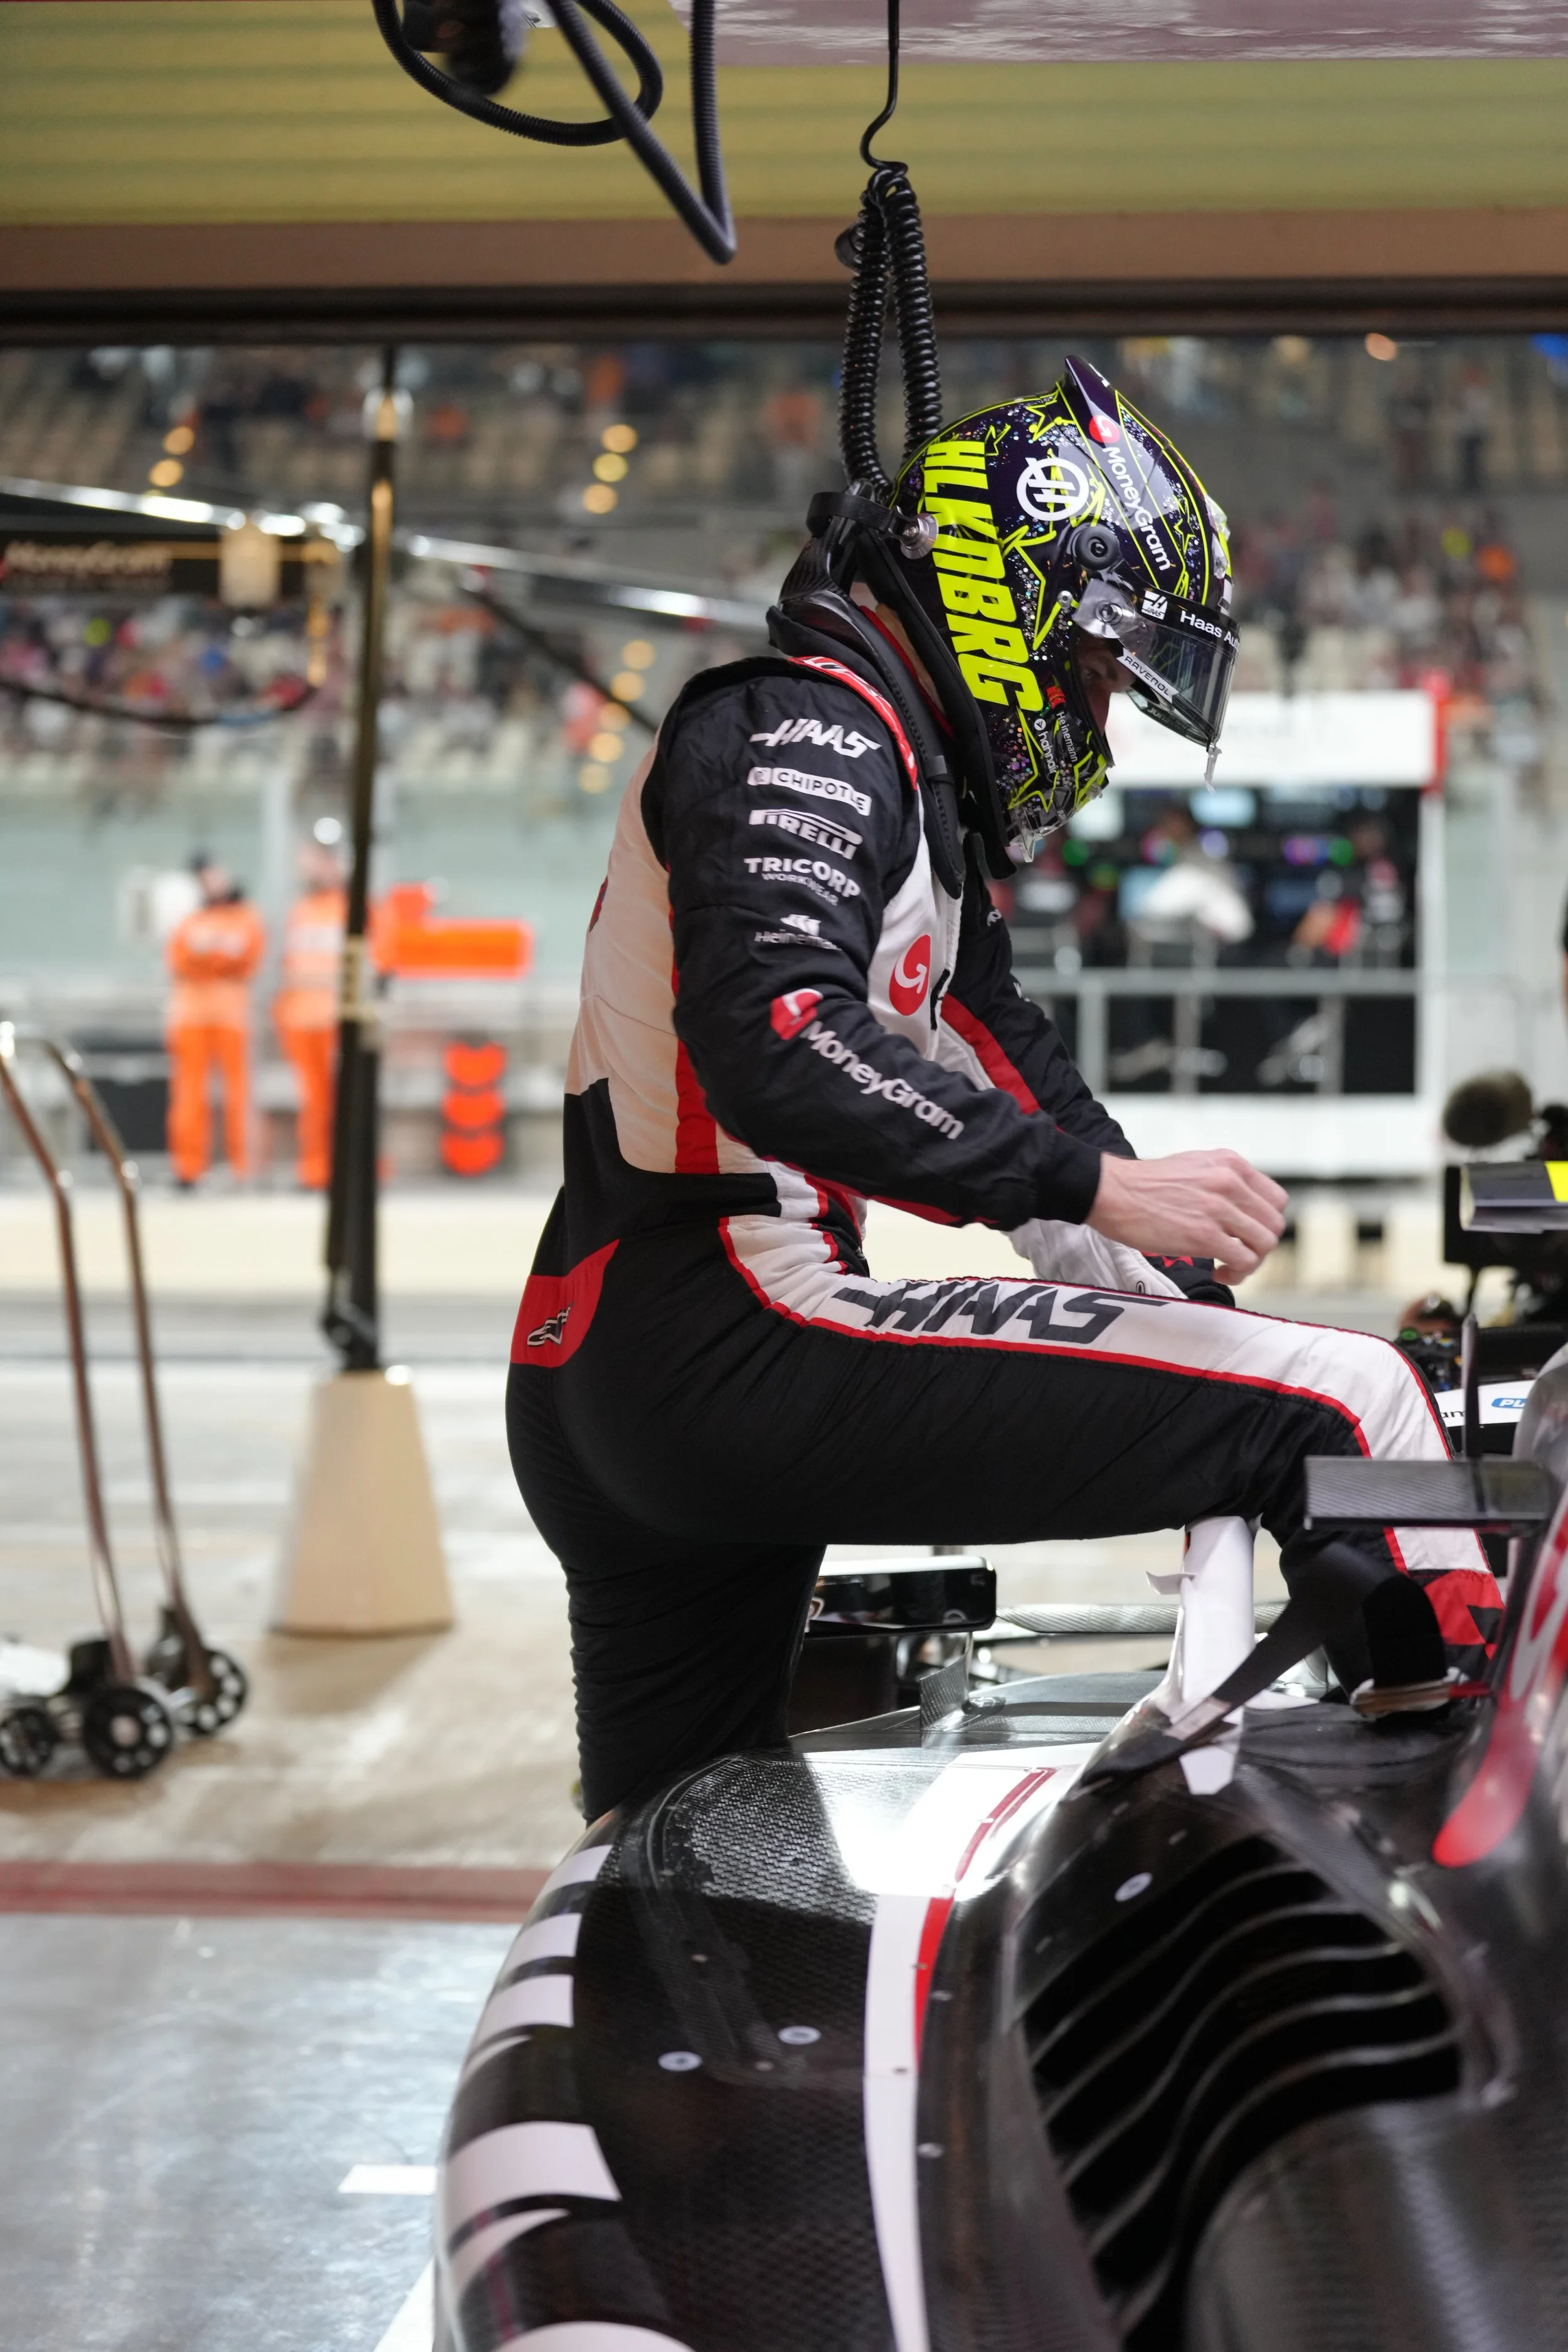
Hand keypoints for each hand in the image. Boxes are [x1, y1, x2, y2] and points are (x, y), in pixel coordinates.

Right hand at [1088, 1149, 1286, 1284]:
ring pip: (1264, 1244)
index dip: (1265, 1222)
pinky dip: (1236, 1273)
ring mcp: (1219, 1209)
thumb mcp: (1195, 1166)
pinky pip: (1242, 1261)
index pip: (1276, 1199)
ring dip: (1250, 1262)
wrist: (1112, 1192)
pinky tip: (1217, 1272)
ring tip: (1228, 1266)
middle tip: (1238, 1254)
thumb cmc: (1145, 1185)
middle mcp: (1230, 1182)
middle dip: (1259, 1245)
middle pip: (1274, 1224)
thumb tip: (1241, 1207)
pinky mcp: (1205, 1235)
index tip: (1247, 1234)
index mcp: (1230, 1163)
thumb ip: (1223, 1181)